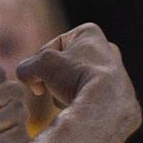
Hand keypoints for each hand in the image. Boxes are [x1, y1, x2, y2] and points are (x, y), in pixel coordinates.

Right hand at [15, 23, 138, 135]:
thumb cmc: (76, 76)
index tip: (38, 80)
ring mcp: (115, 72)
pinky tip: (80, 109)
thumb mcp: (42, 65)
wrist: (107, 105)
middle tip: (48, 90)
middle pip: (65, 65)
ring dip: (65, 91)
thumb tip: (24, 75)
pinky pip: (89, 97)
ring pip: (76, 81)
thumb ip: (27, 67)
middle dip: (54, 78)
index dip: (40, 64)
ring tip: (68, 99)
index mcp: (89, 33)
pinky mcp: (118, 94)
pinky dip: (80, 102)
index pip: (52, 47)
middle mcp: (106, 49)